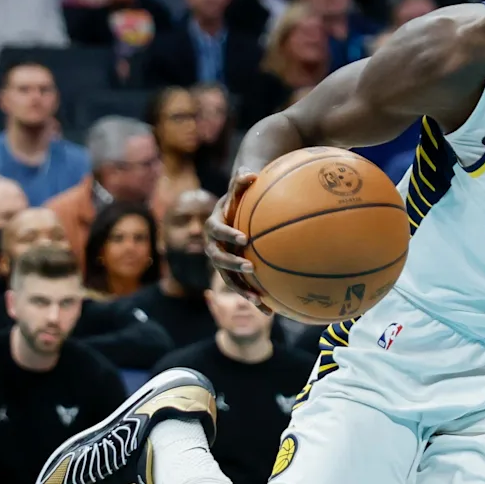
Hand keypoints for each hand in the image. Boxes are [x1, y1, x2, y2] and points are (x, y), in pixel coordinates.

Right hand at [204, 169, 270, 312]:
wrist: (235, 214)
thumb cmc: (239, 199)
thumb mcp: (239, 189)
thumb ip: (241, 182)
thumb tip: (250, 172)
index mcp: (214, 225)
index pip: (217, 230)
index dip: (228, 234)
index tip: (244, 238)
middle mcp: (213, 246)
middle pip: (218, 259)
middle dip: (233, 264)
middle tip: (250, 267)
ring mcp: (221, 262)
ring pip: (228, 279)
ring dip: (242, 290)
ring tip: (258, 299)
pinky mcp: (232, 274)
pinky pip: (241, 288)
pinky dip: (254, 298)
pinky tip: (271, 311)